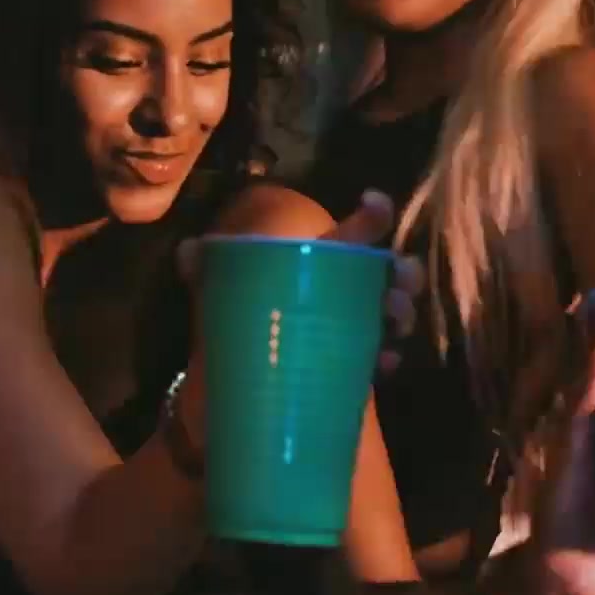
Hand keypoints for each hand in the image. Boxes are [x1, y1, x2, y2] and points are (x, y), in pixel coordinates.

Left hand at [174, 189, 426, 446]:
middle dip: (403, 273)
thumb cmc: (234, 327)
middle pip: (389, 273)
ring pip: (394, 313)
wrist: (229, 389)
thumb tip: (191, 250)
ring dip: (402, 312)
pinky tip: (382, 363)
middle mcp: (344, 292)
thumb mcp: (221, 292)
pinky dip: (387, 359)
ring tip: (392, 319)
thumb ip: (207, 269)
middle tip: (396, 281)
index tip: (376, 205)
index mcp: (318, 263)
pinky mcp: (353, 370)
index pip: (356, 230)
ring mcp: (353, 331)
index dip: (374, 214)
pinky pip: (382, 361)